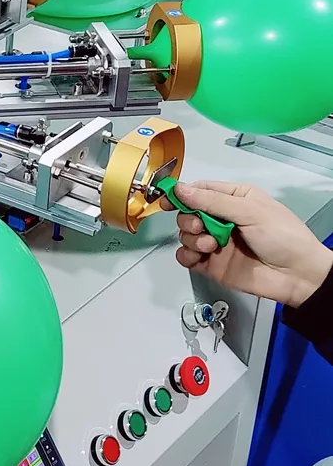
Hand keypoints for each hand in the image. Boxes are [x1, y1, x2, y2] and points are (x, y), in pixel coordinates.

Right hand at [161, 181, 332, 307]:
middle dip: (188, 219)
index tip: (168, 199)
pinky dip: (187, 255)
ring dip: (191, 238)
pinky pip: (186, 256)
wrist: (298, 276)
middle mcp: (222, 219)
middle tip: (200, 227)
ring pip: (185, 234)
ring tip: (209, 245)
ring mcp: (215, 242)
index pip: (200, 191)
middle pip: (188, 213)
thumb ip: (213, 201)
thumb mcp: (250, 211)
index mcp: (235, 199)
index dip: (182, 194)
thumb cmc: (284, 237)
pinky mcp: (210, 264)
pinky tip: (199, 256)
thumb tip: (181, 189)